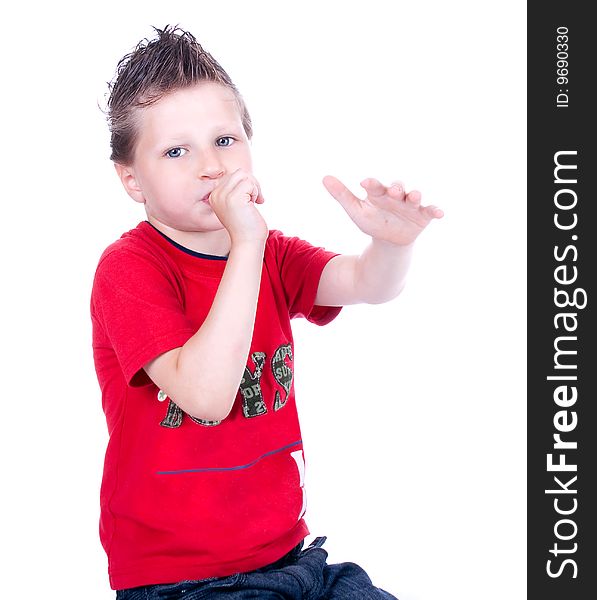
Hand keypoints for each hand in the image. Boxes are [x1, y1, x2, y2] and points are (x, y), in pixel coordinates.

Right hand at [208, 169, 267, 244]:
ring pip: (245, 176)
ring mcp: (223, 196)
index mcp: (215, 196)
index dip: (247, 185)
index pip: (233, 176)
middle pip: (239, 173)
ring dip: (255, 187)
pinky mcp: (234, 198)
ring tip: (255, 201)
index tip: (253, 199)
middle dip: (253, 184)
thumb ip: (236, 190)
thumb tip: (246, 175)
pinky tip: (255, 205)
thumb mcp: (237, 205)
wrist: (248, 243)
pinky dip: (256, 192)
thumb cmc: (247, 226)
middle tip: (257, 199)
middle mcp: (216, 195)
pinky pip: (250, 183)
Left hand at [322, 175, 442, 245]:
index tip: (365, 183)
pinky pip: (430, 210)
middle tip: (394, 191)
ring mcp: (410, 204)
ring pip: (415, 196)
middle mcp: (396, 196)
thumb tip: (324, 177)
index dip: (372, 184)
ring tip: (415, 196)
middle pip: (398, 188)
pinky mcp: (422, 215)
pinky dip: (435, 210)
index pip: (375, 186)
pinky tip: (440, 213)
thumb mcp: (355, 210)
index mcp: (379, 193)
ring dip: (416, 195)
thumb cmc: (372, 221)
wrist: (389, 240)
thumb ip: (342, 194)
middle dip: (397, 188)